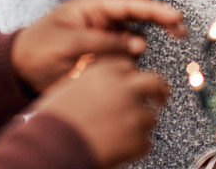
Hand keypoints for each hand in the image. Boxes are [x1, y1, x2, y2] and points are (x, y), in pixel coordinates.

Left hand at [11, 0, 185, 92]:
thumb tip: (140, 45)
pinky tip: (105, 71)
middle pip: (139, 20)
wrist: (19, 70)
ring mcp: (105, 41)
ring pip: (133, 45)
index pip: (129, 5)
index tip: (175, 16)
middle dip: (160, 24)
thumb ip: (104, 42)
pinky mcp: (103, 60)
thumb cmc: (39, 47)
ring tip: (98, 62)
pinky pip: (122, 62)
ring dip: (132, 53)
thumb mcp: (68, 42)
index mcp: (92, 8)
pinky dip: (124, 67)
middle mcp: (103, 22)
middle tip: (181, 32)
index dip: (154, 10)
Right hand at [33, 57, 169, 167]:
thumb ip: (92, 82)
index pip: (129, 66)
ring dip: (139, 125)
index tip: (133, 83)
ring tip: (119, 134)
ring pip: (151, 117)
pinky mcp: (138, 140)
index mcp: (106, 72)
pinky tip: (117, 148)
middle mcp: (124, 88)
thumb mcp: (70, 87)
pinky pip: (145, 143)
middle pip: (155, 82)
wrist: (54, 145)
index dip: (130, 77)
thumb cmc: (55, 118)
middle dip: (160, 90)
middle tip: (161, 99)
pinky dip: (135, 147)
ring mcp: (134, 114)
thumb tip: (103, 87)